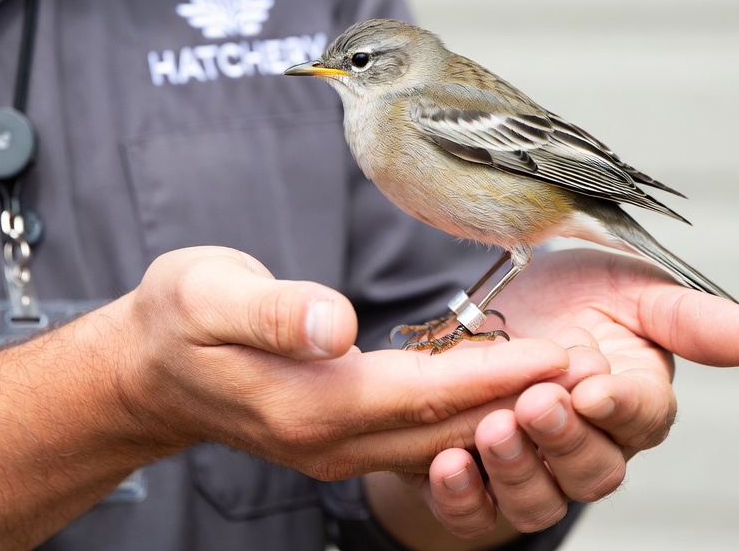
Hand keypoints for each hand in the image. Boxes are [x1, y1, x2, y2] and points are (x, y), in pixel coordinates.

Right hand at [114, 246, 575, 478]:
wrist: (146, 368)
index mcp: (309, 401)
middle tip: (593, 372)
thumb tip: (333, 322)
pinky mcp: (332, 434)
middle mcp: (330, 437)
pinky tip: (491, 394)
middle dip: (522, 399)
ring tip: (560, 381)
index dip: (498, 374)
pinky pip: (414, 435)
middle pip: (445, 424)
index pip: (426, 392)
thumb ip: (274, 310)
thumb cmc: (178, 318)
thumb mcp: (211, 293)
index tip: (562, 354)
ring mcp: (332, 445)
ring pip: (436, 437)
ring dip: (501, 411)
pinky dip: (462, 416)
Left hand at [399, 248, 738, 542]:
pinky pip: (476, 512)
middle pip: (593, 470)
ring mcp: (534, 469)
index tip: (591, 390)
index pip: (641, 418)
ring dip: (517, 470)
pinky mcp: (479, 482)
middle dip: (563, 439)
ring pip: (540, 500)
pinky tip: (449, 465)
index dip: (618, 409)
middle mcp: (588, 446)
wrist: (489, 307)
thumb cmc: (564, 297)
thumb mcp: (620, 287)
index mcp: (630, 401)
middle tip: (534, 403)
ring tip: (493, 428)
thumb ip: (680, 315)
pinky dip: (464, 495)